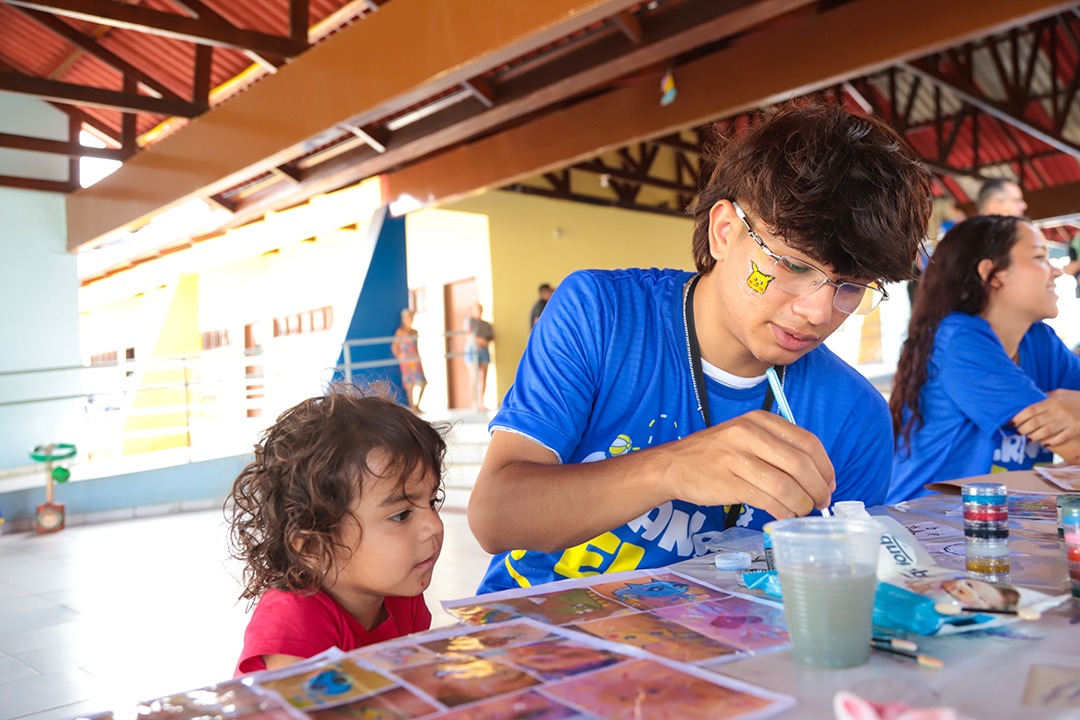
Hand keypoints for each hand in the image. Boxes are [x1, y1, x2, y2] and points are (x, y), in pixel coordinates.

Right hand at [659, 410, 835, 518]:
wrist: (674, 465)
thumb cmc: (716, 454)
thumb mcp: (747, 436)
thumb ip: (779, 448)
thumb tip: (818, 476)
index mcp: (760, 420)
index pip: (808, 442)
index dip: (825, 467)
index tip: (829, 484)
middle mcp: (749, 434)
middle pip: (800, 465)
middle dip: (818, 489)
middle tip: (821, 503)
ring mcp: (737, 458)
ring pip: (786, 486)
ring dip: (801, 505)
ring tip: (802, 512)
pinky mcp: (728, 483)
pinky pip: (768, 501)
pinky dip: (783, 512)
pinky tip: (784, 515)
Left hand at [1013, 389, 1079, 447]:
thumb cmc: (1077, 399)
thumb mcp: (1061, 393)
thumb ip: (1046, 397)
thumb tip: (1030, 400)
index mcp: (1053, 401)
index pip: (1031, 410)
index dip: (1019, 417)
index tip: (1012, 422)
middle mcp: (1059, 411)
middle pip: (1035, 422)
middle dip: (1024, 429)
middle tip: (1019, 431)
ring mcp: (1068, 421)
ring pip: (1046, 432)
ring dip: (1034, 436)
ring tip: (1029, 438)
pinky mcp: (1076, 429)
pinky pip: (1060, 438)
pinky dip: (1051, 442)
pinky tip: (1044, 444)